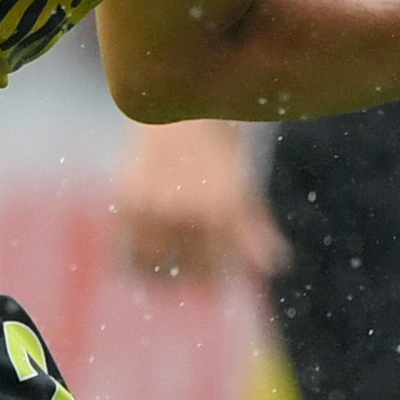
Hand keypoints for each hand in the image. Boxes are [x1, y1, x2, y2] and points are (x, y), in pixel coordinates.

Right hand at [115, 117, 284, 282]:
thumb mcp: (241, 187)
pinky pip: (125, 250)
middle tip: (186, 276)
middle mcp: (187, 210)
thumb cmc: (217, 152)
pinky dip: (131, 264)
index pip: (212, 270)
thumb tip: (273, 266)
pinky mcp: (125, 200)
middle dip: (186, 277)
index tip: (207, 288)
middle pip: (184, 270)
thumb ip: (254, 228)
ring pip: (151, 266)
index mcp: (221, 210)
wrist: (178, 111)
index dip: (210, 282)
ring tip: (163, 275)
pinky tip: (140, 267)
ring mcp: (153, 206)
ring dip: (158, 276)